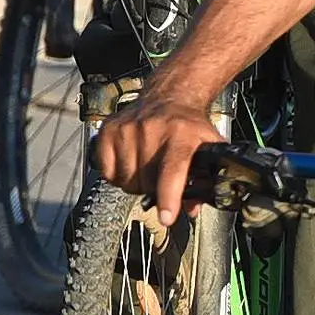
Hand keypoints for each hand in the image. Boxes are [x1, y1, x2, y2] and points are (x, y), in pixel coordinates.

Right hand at [96, 91, 223, 226]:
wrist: (169, 96)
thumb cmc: (188, 125)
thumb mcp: (207, 145)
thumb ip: (206, 177)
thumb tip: (192, 208)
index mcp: (182, 134)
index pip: (173, 169)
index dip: (169, 196)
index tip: (167, 217)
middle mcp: (153, 128)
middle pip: (146, 182)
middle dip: (154, 189)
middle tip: (161, 176)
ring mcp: (128, 128)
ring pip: (125, 181)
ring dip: (135, 182)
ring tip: (146, 166)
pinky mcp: (109, 130)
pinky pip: (107, 172)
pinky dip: (117, 174)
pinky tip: (130, 160)